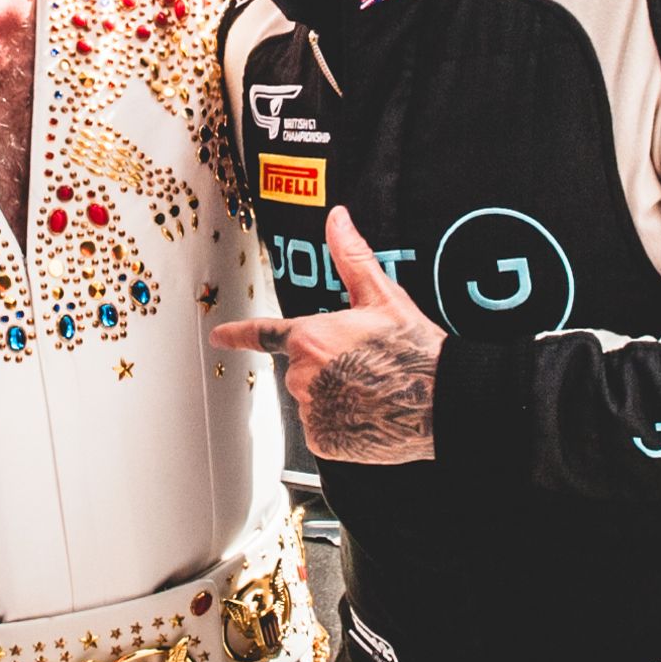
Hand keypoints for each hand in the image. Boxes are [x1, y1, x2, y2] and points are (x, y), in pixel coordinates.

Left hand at [210, 206, 443, 464]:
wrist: (442, 399)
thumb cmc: (414, 348)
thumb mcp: (383, 296)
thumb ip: (351, 257)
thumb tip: (337, 219)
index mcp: (311, 337)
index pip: (264, 334)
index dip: (237, 335)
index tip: (218, 337)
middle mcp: (303, 375)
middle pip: (302, 369)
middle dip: (327, 367)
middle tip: (366, 366)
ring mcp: (312, 411)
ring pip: (314, 401)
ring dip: (336, 397)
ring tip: (373, 392)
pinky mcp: (324, 441)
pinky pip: (324, 430)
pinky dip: (342, 425)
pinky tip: (369, 415)